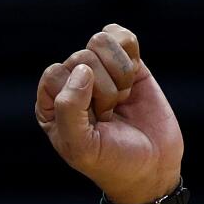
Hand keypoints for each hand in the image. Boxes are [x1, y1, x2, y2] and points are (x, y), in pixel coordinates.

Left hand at [34, 24, 182, 203]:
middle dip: (103, 89)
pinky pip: (121, 35)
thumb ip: (69, 110)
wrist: (152, 167)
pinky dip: (131, 56)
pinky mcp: (126, 63)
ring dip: (119, 73)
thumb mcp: (81, 146)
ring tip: (121, 100)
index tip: (94, 120)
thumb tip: (82, 70)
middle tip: (110, 115)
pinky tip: (133, 80)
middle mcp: (71, 84)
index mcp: (51, 104)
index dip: (80, 94)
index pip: (55, 73)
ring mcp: (99, 71)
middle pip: (81, 57)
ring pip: (101, 41)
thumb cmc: (110, 161)